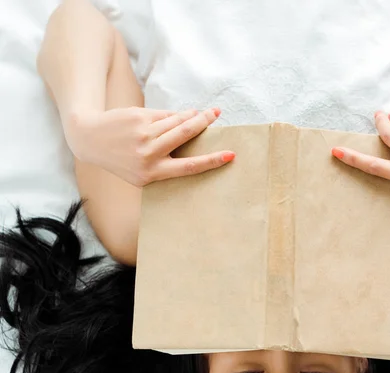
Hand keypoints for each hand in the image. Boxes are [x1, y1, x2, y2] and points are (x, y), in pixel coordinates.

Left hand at [64, 106, 234, 186]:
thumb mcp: (142, 171)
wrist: (90, 140)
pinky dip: (177, 114)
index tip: (229, 156)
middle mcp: (149, 155)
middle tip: (218, 116)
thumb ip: (164, 162)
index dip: (211, 161)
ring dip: (194, 116)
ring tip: (208, 113)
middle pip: (185, 136)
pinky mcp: (138, 118)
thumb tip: (191, 141)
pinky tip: (186, 113)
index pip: (189, 167)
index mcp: (152, 174)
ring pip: (176, 122)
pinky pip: (164, 115)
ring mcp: (143, 135)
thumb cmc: (122, 160)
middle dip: (204, 123)